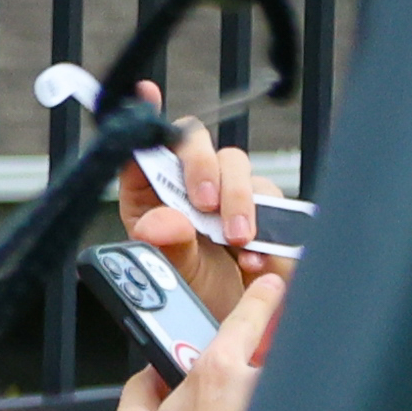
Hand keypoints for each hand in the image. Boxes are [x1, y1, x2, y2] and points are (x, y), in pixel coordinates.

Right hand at [104, 266, 281, 410]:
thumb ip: (139, 387)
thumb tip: (154, 371)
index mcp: (217, 371)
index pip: (254, 311)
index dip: (266, 294)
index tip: (272, 287)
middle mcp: (259, 385)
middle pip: (282, 346)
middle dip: (271, 354)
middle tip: (257, 369)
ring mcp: (285, 410)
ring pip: (291, 382)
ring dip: (280, 391)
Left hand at [109, 101, 266, 320]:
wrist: (234, 316)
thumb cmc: (190, 290)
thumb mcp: (173, 276)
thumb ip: (166, 246)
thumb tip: (161, 221)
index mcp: (148, 195)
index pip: (142, 149)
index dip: (144, 118)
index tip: (145, 93)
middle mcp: (185, 184)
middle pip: (195, 144)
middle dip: (204, 169)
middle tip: (207, 206)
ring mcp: (224, 189)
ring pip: (236, 166)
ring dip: (238, 201)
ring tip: (238, 244)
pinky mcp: (259, 202)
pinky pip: (269, 196)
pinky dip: (265, 222)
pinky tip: (255, 259)